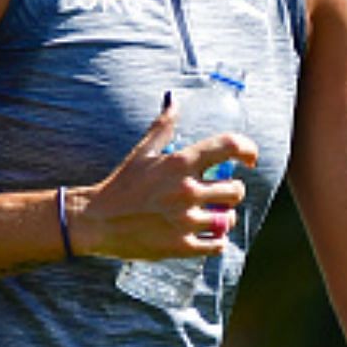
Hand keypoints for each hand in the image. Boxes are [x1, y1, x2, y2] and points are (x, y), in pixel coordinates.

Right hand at [67, 100, 258, 259]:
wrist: (95, 222)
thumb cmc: (121, 185)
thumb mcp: (142, 152)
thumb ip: (163, 126)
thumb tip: (173, 100)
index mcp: (180, 163)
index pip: (229, 145)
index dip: (248, 149)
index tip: (251, 159)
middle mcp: (186, 190)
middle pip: (236, 190)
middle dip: (231, 191)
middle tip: (219, 194)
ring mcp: (184, 220)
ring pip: (229, 218)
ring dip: (224, 217)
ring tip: (211, 216)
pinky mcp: (180, 246)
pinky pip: (218, 244)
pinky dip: (216, 241)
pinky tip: (205, 235)